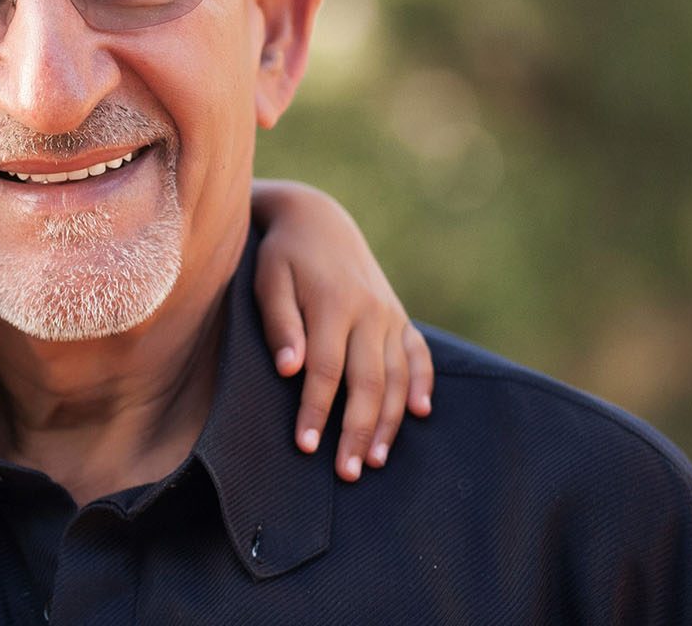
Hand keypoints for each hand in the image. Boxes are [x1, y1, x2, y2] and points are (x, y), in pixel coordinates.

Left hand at [252, 180, 434, 481]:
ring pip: (398, 377)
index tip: (305, 446)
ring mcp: (390, 315)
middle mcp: (370, 312)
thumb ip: (280, 324)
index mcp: (335, 305)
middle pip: (369, 382)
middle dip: (358, 431)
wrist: (316, 219)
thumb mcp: (269, 281)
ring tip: (375, 460)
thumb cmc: (281, 257)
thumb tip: (290, 370)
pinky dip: (422, 384)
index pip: (327, 371)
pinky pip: (419, 354)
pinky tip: (419, 414)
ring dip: (389, 421)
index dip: (316, 411)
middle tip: (347, 472)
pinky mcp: (399, 316)